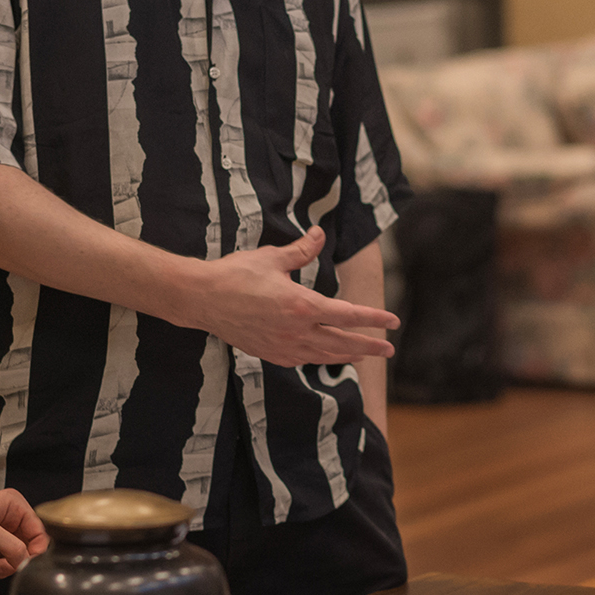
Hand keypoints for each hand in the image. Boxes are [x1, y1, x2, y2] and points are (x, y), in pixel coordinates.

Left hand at [0, 488, 48, 578]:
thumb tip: (26, 562)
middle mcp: (9, 516)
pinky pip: (1, 559)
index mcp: (14, 506)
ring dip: (4, 566)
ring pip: (15, 556)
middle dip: (15, 561)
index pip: (40, 533)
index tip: (21, 564)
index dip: (34, 552)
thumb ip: (12, 547)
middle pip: (28, 547)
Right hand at [182, 226, 397, 367]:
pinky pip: (300, 359)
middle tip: (388, 348)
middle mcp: (296, 331)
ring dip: (345, 355)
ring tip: (361, 355)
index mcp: (302, 305)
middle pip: (342, 342)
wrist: (201, 299)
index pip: (348, 315)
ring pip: (323, 355)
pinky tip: (322, 356)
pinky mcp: (268, 352)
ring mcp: (282, 345)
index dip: (373, 319)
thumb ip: (301, 251)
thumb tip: (319, 235)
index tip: (393, 322)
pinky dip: (317, 358)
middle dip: (369, 345)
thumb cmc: (234, 275)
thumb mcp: (271, 258)